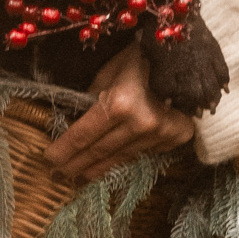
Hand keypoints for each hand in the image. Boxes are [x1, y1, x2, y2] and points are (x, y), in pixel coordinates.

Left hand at [44, 42, 194, 183]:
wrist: (189, 58)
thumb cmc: (142, 57)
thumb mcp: (109, 71)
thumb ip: (92, 98)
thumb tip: (75, 121)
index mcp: (120, 104)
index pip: (84, 135)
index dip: (64, 150)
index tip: (49, 161)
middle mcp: (140, 124)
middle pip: (100, 151)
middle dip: (75, 166)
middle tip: (57, 177)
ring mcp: (160, 134)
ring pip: (120, 158)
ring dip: (97, 170)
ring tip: (78, 180)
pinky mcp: (175, 139)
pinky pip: (142, 153)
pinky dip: (123, 160)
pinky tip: (107, 168)